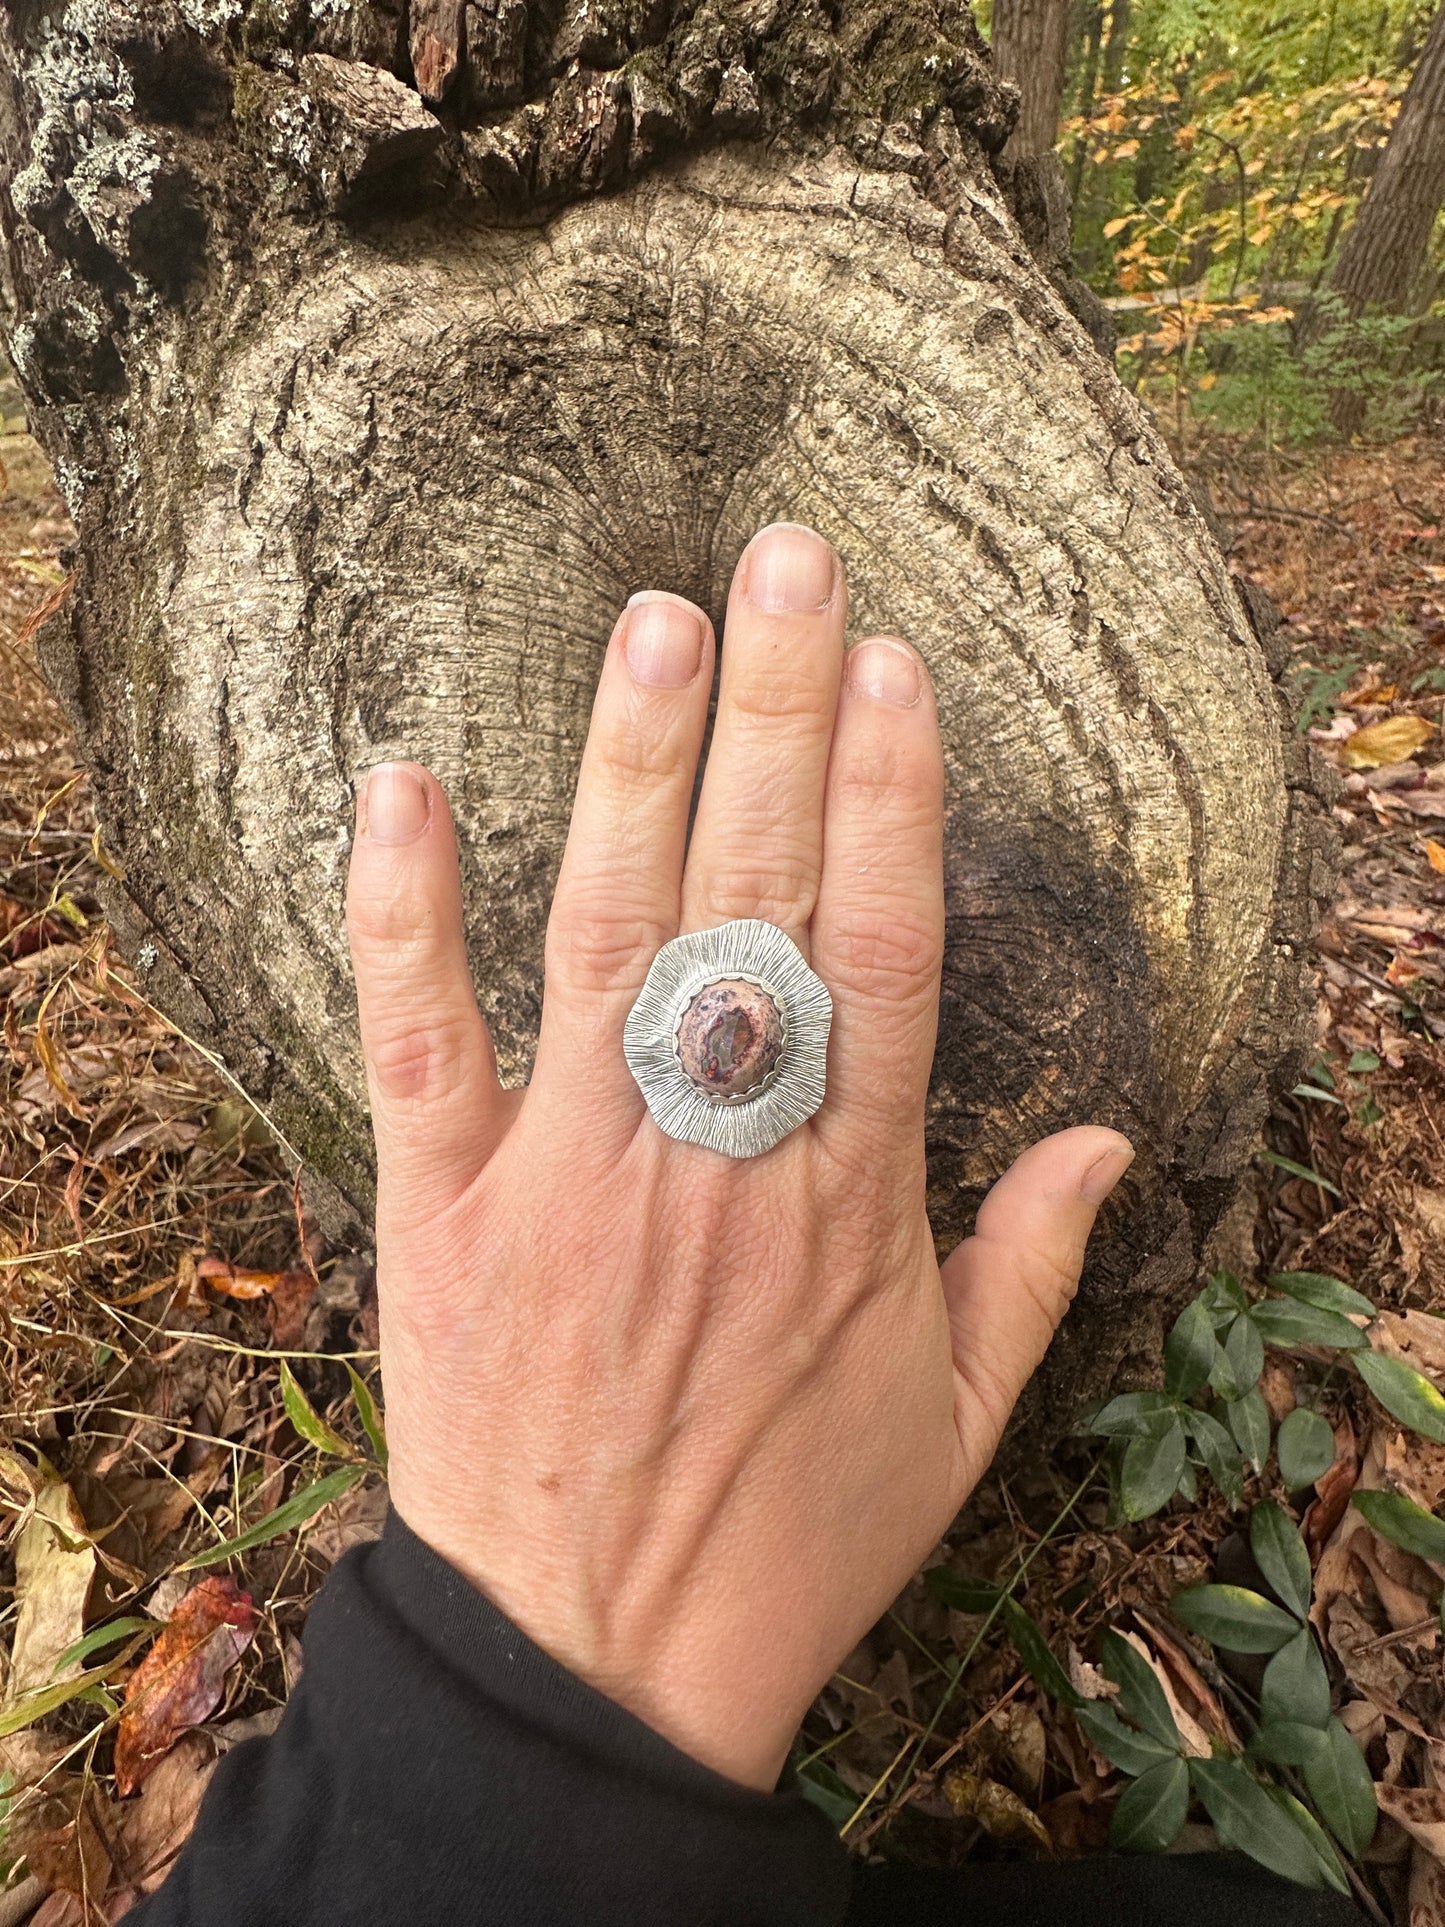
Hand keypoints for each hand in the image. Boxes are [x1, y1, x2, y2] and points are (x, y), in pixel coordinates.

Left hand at [344, 523, 1132, 1790]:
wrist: (596, 1662)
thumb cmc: (789, 1537)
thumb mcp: (956, 1419)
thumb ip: (1037, 1263)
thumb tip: (1116, 1135)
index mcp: (845, 1190)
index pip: (883, 945)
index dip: (891, 793)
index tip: (890, 663)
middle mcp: (714, 1147)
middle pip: (759, 893)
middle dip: (775, 713)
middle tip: (784, 556)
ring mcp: (572, 1165)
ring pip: (607, 928)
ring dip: (632, 763)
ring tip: (656, 617)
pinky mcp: (445, 1205)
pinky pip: (417, 1039)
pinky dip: (401, 911)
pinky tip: (399, 783)